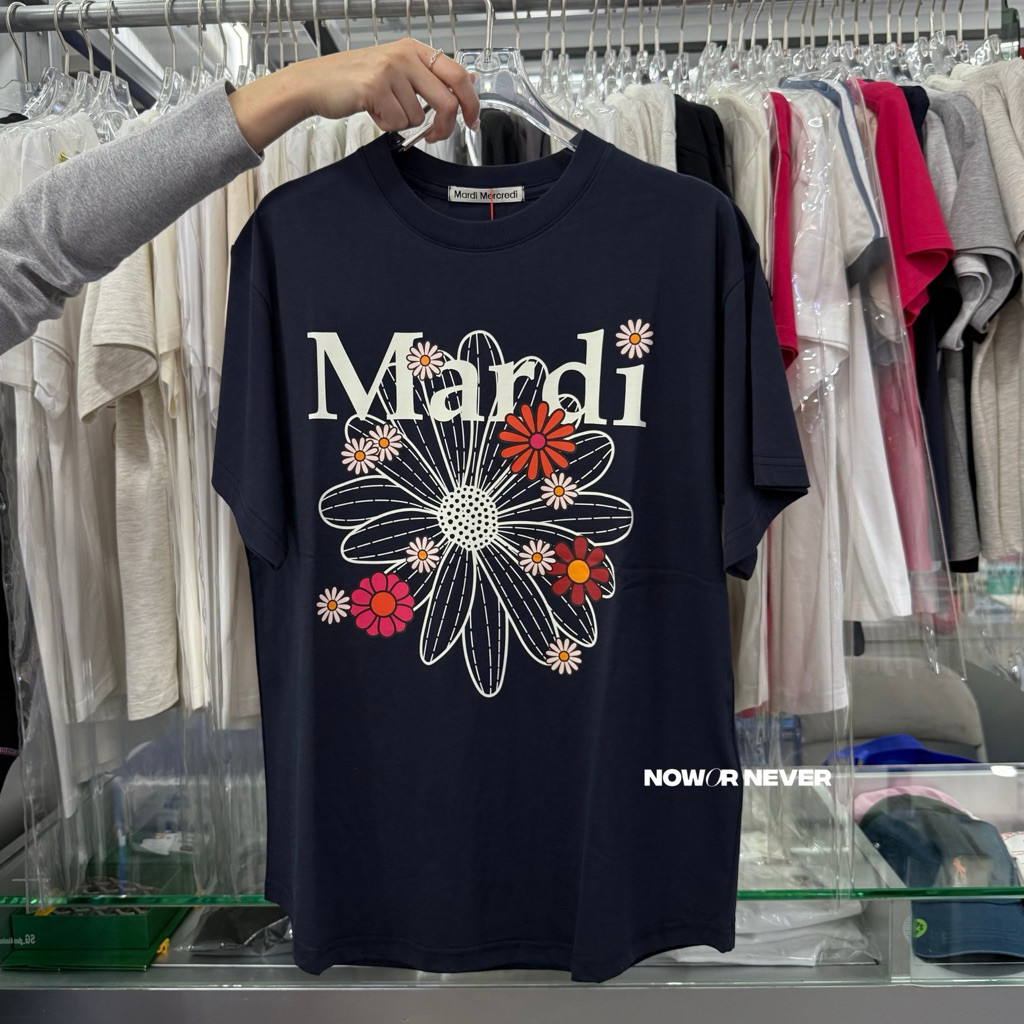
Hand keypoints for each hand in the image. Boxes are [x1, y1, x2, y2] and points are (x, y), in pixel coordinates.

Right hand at [228, 39, 479, 155]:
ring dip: (401, 123)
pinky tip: (372, 111)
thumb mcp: (395, 71)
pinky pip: (397, 122)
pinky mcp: (375, 87)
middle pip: (447, 101)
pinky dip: (386, 125)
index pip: (458, 74)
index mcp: (413, 49)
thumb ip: (426, 79)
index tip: (472, 120)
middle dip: (445, 126)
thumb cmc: (354, 80)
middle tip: (435, 136)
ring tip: (382, 109)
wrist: (316, 83)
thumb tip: (463, 87)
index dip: (470, 102)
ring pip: (418, 117)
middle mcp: (405, 56)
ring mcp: (390, 70)